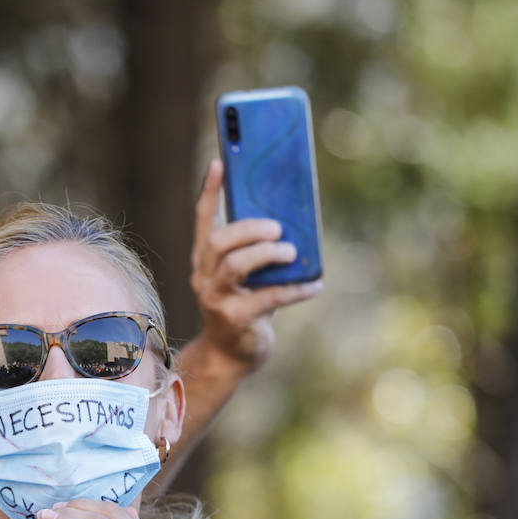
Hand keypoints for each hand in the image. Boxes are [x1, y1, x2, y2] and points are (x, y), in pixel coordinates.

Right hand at [190, 157, 321, 370]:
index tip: (220, 162)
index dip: (210, 191)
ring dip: (267, 255)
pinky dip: (294, 289)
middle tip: (278, 228)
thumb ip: (256, 252)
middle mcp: (204, 277)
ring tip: (291, 252)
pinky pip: (267, 298)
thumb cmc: (245, 307)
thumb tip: (292, 224)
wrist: (231, 356)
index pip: (203, 219)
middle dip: (249, 229)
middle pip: (218, 241)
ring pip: (234, 266)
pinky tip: (314, 284)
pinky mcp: (234, 320)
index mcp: (205, 260)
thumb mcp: (246, 276)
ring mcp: (215, 299)